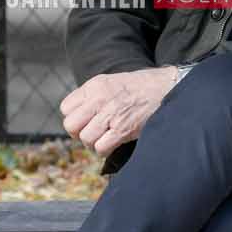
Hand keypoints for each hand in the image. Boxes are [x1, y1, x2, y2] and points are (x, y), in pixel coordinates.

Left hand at [60, 67, 180, 154]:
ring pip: (85, 139)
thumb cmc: (140, 87)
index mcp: (94, 86)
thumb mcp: (111, 82)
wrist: (166, 87)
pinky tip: (113, 144)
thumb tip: (76, 117)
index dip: (74, 118)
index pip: (66, 108)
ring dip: (93, 143)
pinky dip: (104, 150)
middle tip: (92, 133)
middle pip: (71, 125)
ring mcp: (111, 114)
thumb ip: (91, 96)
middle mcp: (99, 99)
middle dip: (79, 133)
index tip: (86, 120)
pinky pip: (100, 148)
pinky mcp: (123, 129)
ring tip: (105, 138)